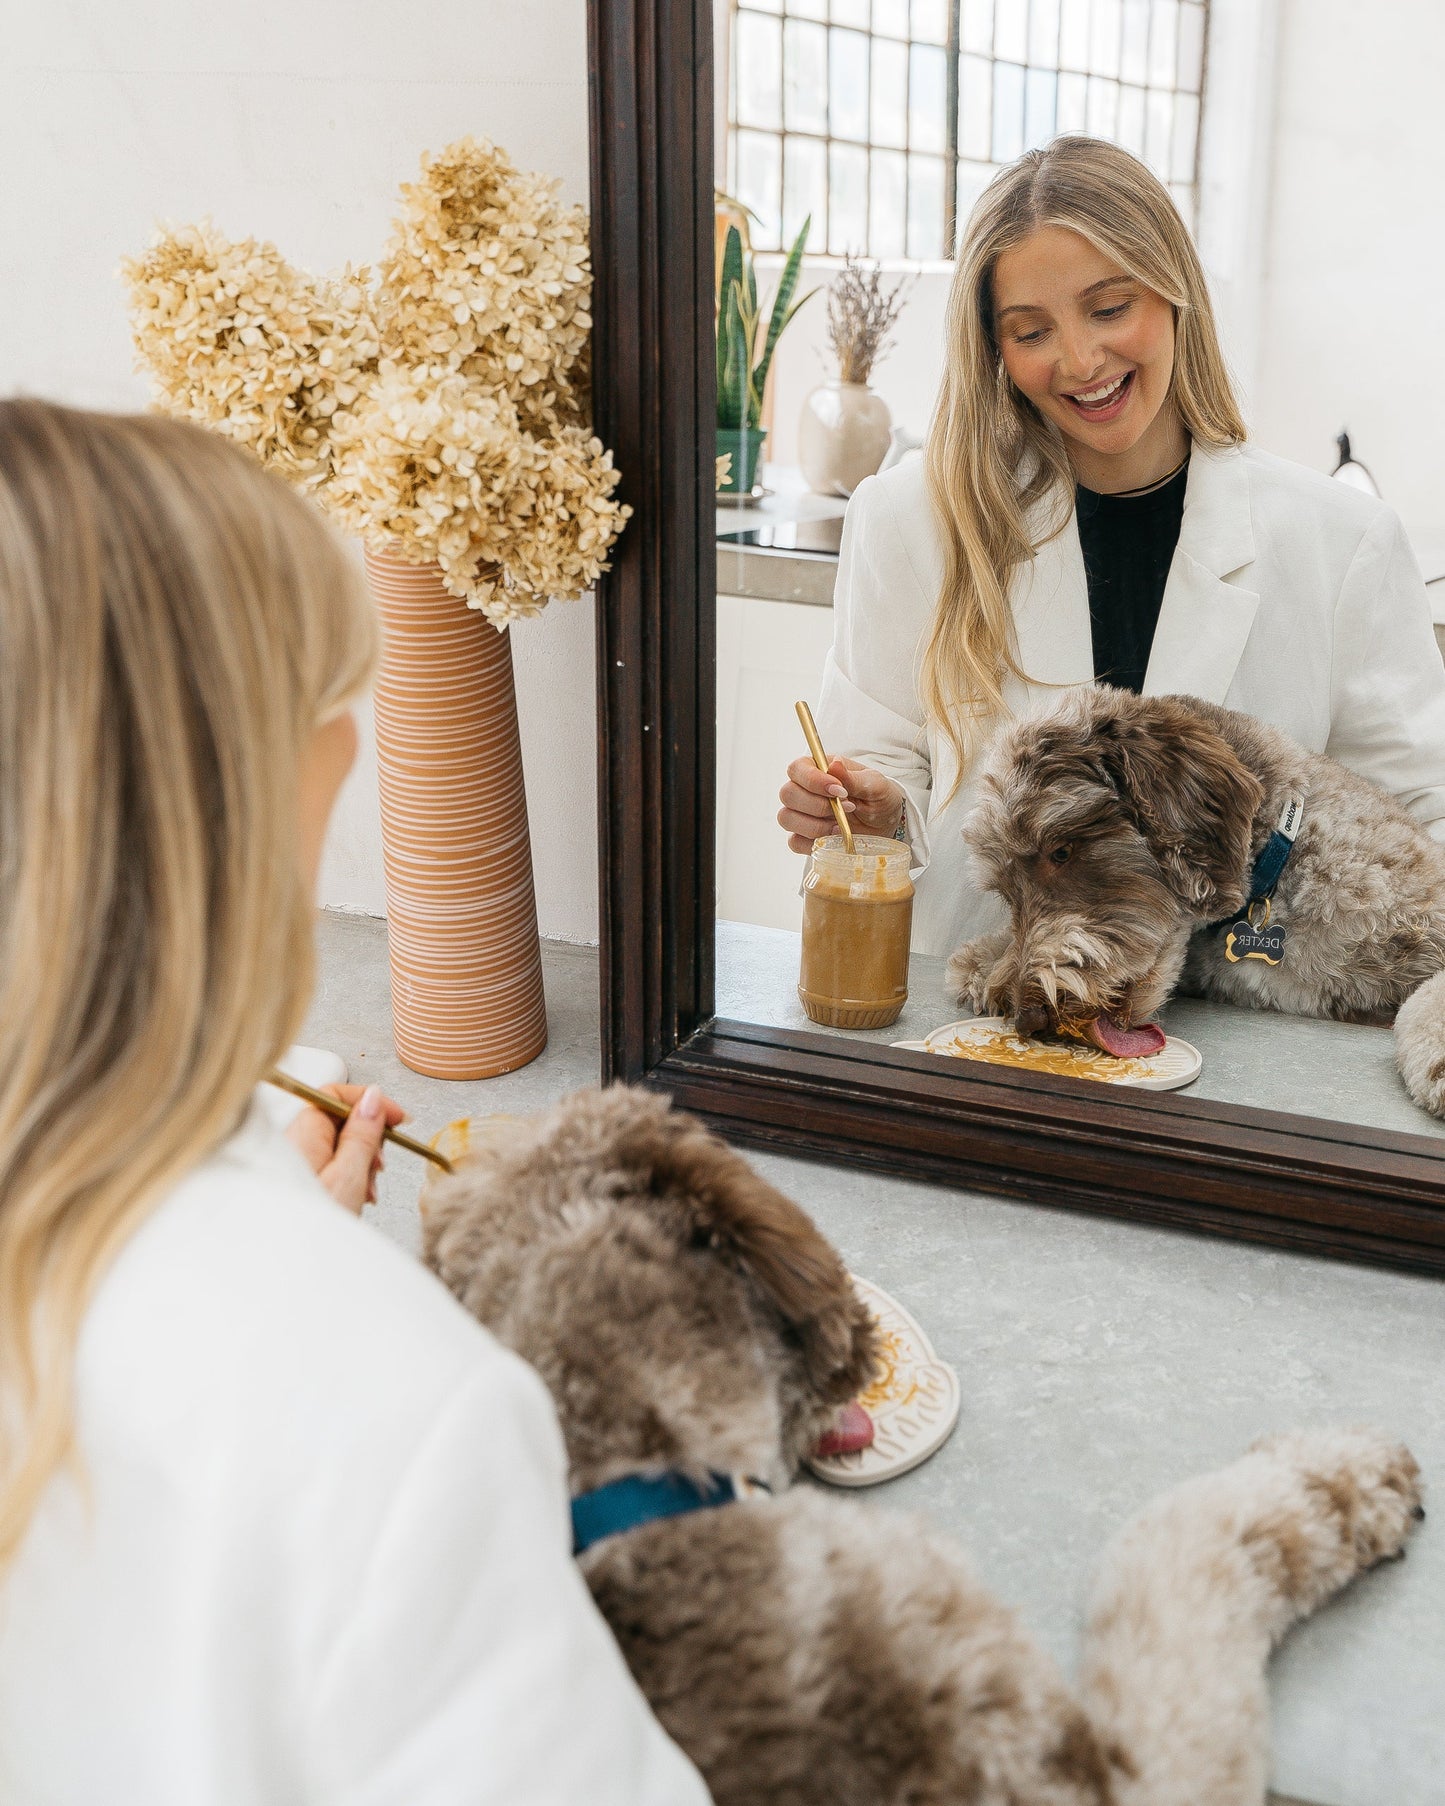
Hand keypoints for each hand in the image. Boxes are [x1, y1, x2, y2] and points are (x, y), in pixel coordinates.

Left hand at [285, 1082, 406, 1214]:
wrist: (282, 1267)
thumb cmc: (312, 1223)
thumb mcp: (350, 1176)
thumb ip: (363, 1133)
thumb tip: (373, 1099)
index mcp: (302, 1132)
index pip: (336, 1093)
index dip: (370, 1101)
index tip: (397, 1119)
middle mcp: (290, 1141)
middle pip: (336, 1119)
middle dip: (367, 1137)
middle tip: (381, 1163)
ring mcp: (288, 1162)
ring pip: (332, 1144)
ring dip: (358, 1160)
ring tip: (368, 1189)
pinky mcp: (290, 1181)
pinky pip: (322, 1165)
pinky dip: (344, 1175)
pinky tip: (354, 1197)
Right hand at [777, 756, 904, 854]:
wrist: (886, 823)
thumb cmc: (879, 797)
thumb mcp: (875, 785)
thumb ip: (853, 778)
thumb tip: (834, 764)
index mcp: (818, 769)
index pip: (797, 769)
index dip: (812, 780)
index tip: (840, 791)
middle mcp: (804, 790)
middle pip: (787, 794)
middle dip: (817, 805)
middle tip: (847, 808)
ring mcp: (801, 815)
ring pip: (786, 818)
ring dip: (815, 825)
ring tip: (840, 825)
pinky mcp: (804, 837)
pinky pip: (794, 842)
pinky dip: (813, 842)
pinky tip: (833, 837)